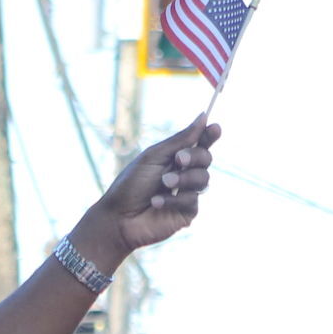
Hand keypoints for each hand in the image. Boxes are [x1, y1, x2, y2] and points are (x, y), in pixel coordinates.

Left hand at [71, 116, 219, 266]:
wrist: (117, 217)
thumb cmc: (131, 185)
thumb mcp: (154, 157)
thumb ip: (180, 139)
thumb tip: (203, 116)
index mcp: (177, 158)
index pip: (201, 143)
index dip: (210, 135)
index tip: (215, 127)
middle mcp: (185, 174)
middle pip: (206, 158)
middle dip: (194, 157)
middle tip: (178, 159)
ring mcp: (187, 194)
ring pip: (203, 179)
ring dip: (183, 178)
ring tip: (163, 183)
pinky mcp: (186, 214)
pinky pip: (192, 200)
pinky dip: (173, 200)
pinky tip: (156, 202)